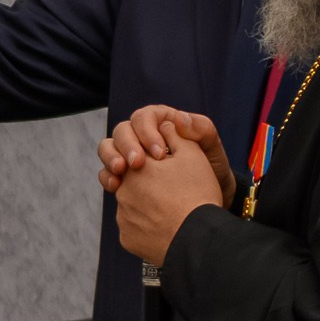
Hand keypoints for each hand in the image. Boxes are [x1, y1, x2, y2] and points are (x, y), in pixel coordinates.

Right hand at [98, 104, 233, 205]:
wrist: (206, 202)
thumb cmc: (212, 170)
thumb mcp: (212, 150)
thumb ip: (201, 130)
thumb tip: (178, 118)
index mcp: (162, 123)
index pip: (144, 117)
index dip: (147, 132)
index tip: (159, 154)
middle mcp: (143, 136)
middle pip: (123, 130)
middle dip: (127, 145)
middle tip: (136, 163)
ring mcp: (131, 156)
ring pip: (109, 147)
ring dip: (110, 157)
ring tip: (120, 171)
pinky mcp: (125, 176)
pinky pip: (108, 172)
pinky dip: (107, 176)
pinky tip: (115, 186)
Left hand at [113, 136, 230, 267]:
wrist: (197, 238)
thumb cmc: (197, 194)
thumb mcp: (192, 154)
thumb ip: (174, 134)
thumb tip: (164, 124)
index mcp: (135, 165)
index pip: (131, 151)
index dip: (148, 156)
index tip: (163, 162)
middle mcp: (122, 189)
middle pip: (129, 179)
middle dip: (143, 180)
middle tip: (166, 188)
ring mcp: (122, 216)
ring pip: (131, 204)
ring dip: (145, 204)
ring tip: (171, 210)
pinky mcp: (127, 238)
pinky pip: (134, 228)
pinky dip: (147, 226)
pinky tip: (166, 227)